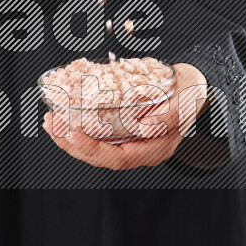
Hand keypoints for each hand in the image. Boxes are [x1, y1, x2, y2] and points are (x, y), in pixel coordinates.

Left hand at [42, 63, 208, 169]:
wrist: (195, 87)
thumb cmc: (192, 93)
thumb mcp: (188, 100)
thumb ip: (171, 115)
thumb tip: (146, 127)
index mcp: (155, 149)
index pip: (120, 158)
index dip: (93, 149)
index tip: (73, 133)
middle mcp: (140, 149)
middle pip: (101, 157)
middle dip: (72, 144)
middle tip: (53, 125)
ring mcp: (131, 141)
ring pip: (95, 147)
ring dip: (69, 137)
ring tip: (51, 121)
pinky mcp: (123, 128)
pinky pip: (97, 135)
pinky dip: (78, 126)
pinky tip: (64, 115)